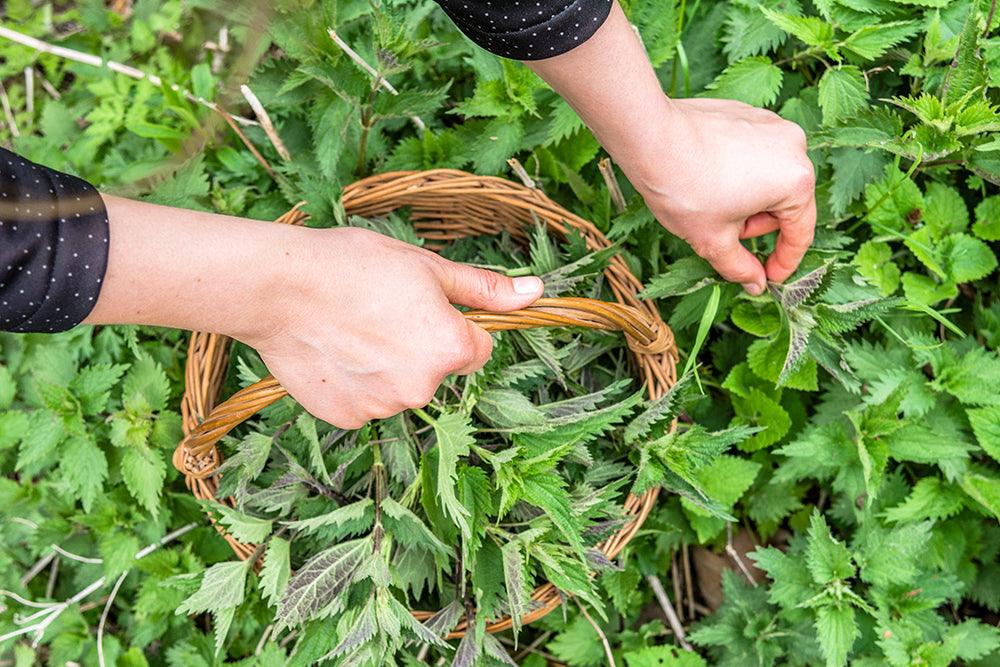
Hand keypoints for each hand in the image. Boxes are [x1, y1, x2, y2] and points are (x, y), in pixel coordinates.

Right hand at [242, 227, 543, 427]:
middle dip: (417, 348)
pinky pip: (363, 401)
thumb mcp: (427, 267)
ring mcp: (382, 407)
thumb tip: (537, 292)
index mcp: (452, 350)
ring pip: (398, 388)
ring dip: (384, 367)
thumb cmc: (354, 265)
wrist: (277, 286)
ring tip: (349, 328)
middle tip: (378, 312)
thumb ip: (485, 289)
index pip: (477, 349)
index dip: (452, 325)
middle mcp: (423, 388)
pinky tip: (332, 351)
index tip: (418, 307)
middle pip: (436, 372)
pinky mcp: (346, 418)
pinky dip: (353, 383)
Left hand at [525, 0, 816, 293]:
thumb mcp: (713, 240)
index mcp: (796, 181)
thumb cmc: (684, 189)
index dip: (784, 262)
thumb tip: (756, 284)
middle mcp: (794, 147)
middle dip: (756, 224)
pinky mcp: (748, 113)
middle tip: (722, 232)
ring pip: (769, 177)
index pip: (799, 232)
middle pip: (785, 203)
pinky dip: (737, 173)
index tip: (769, 277)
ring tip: (710, 203)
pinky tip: (706, 179)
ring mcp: (771, 125)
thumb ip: (740, 266)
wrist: (650, 138)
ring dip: (746, 200)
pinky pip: (752, 154)